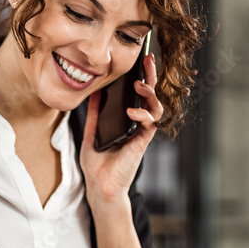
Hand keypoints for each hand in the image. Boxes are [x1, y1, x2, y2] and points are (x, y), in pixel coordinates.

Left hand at [80, 52, 162, 202]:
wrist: (100, 187)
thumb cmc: (97, 165)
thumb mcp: (92, 133)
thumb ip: (95, 114)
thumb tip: (93, 93)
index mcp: (128, 120)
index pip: (138, 94)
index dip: (141, 76)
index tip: (141, 60)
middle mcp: (138, 124)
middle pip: (150, 96)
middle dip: (151, 77)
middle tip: (149, 60)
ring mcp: (142, 133)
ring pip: (155, 107)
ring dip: (150, 94)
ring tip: (140, 84)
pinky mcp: (142, 143)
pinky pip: (150, 125)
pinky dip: (142, 116)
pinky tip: (132, 112)